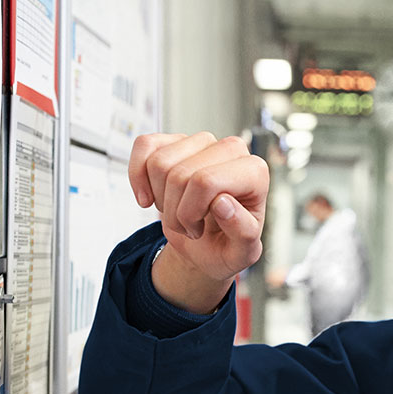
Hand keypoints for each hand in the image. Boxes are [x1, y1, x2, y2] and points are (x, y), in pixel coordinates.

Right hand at [127, 132, 266, 313]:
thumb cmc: (227, 246)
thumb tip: (223, 203)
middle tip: (190, 227)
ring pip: (159, 163)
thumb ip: (243, 232)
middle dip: (175, 212)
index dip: (191, 212)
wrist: (207, 246)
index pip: (205, 181)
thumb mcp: (242, 253)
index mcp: (254, 172)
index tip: (199, 230)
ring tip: (179, 214)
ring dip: (161, 199)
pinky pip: (144, 145)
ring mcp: (202, 141)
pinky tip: (148, 197)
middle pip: (179, 174)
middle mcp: (231, 149)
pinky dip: (137, 176)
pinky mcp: (176, 140)